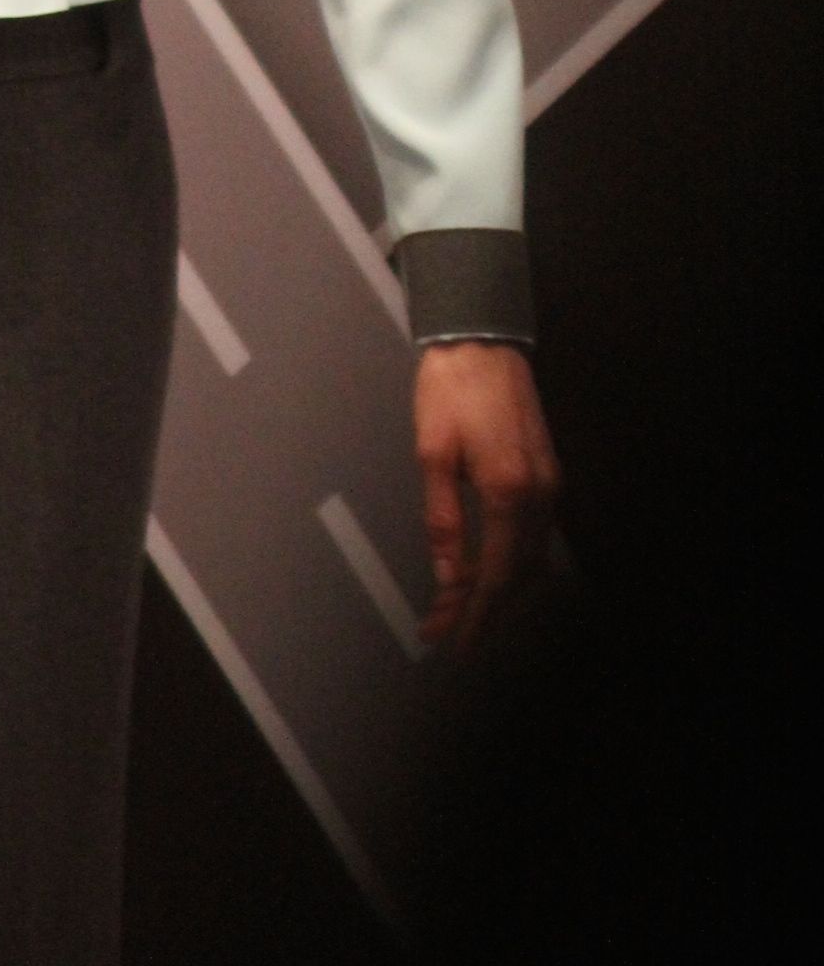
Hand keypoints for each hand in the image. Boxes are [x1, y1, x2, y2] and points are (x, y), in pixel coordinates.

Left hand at [414, 339, 559, 650]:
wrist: (482, 339)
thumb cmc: (449, 388)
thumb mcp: (432, 452)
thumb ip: (443, 520)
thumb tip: (448, 576)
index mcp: (508, 491)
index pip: (497, 575)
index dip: (475, 615)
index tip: (452, 642)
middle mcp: (539, 496)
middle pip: (517, 576)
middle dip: (482, 611)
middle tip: (445, 634)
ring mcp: (549, 486)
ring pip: (529, 560)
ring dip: (496, 590)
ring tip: (456, 611)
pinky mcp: (547, 475)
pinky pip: (533, 537)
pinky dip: (510, 563)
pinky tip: (484, 571)